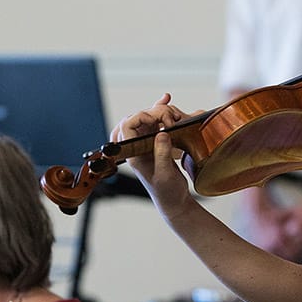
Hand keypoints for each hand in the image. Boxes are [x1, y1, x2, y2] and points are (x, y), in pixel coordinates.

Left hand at [112, 94, 193, 218]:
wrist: (174, 200)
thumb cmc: (167, 192)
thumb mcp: (165, 175)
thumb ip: (162, 155)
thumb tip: (162, 134)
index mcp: (133, 154)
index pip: (126, 127)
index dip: (140, 117)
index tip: (158, 120)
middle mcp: (137, 146)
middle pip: (136, 118)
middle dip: (153, 113)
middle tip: (171, 121)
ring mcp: (145, 143)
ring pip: (145, 118)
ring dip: (159, 111)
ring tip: (175, 116)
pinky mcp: (155, 142)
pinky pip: (155, 122)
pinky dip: (161, 112)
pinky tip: (167, 101)